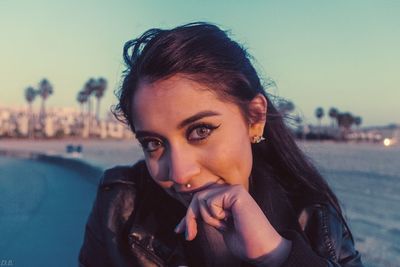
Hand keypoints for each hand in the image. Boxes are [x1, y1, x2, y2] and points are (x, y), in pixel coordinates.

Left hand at [174, 184, 290, 263]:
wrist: (261, 250)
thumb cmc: (244, 242)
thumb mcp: (219, 225)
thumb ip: (208, 215)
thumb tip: (188, 215)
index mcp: (227, 197)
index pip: (201, 200)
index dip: (188, 215)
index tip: (179, 230)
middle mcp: (230, 190)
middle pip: (197, 197)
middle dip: (190, 217)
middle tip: (189, 235)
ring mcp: (233, 189)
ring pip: (201, 199)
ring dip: (207, 218)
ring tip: (224, 225)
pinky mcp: (236, 192)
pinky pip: (210, 202)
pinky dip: (215, 216)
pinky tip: (230, 220)